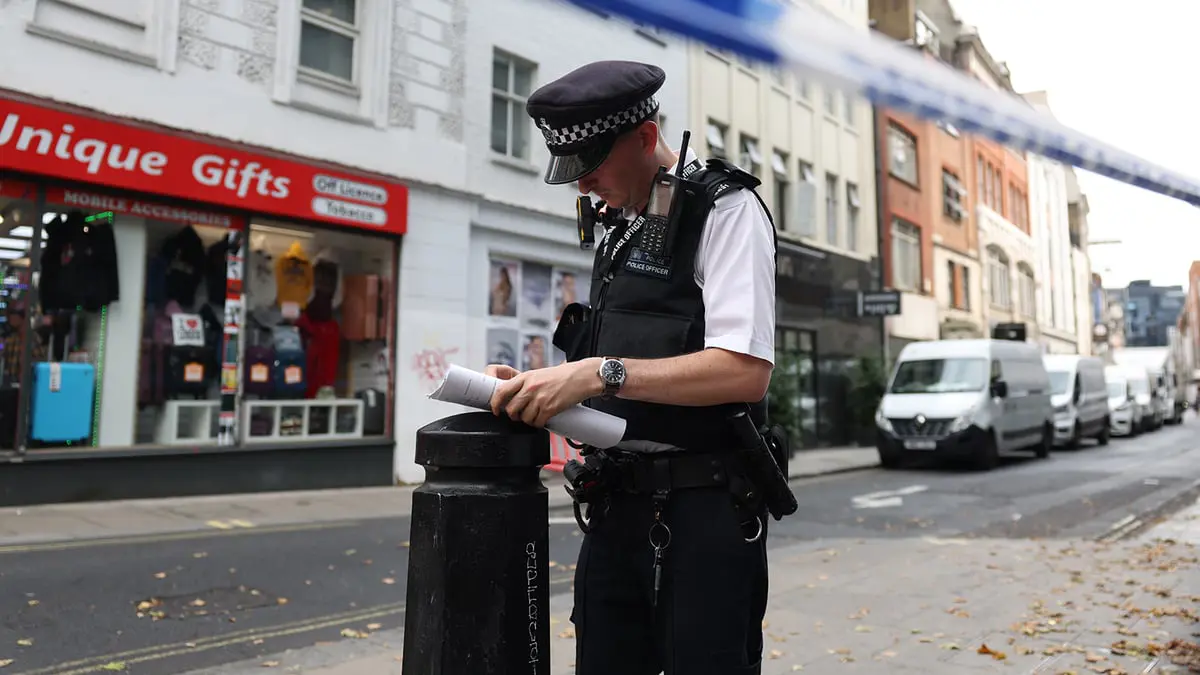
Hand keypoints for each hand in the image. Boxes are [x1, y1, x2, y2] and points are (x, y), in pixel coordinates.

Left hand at [489, 358, 603, 427]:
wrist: (581, 376)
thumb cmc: (562, 375)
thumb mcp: (538, 374)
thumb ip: (524, 384)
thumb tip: (513, 397)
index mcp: (525, 377)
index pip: (502, 391)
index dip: (495, 404)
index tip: (496, 410)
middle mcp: (530, 388)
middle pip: (511, 409)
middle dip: (514, 416)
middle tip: (520, 415)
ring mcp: (540, 398)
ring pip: (524, 418)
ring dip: (529, 420)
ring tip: (536, 415)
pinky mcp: (550, 408)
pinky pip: (537, 423)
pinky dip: (539, 423)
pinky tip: (544, 418)